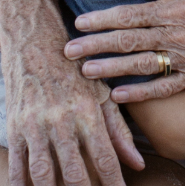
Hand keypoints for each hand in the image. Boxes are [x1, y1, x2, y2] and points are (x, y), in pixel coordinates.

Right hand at [4, 41, 142, 185]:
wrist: (36, 45)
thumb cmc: (76, 72)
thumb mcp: (102, 94)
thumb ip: (119, 131)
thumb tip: (137, 164)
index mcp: (88, 110)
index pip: (104, 156)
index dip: (113, 182)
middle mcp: (63, 119)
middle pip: (73, 171)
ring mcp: (36, 124)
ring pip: (44, 173)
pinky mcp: (15, 127)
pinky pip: (18, 165)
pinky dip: (22, 184)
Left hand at [64, 0, 184, 102]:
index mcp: (173, 9)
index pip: (129, 15)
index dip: (102, 19)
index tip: (79, 23)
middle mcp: (176, 34)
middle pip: (128, 42)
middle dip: (95, 46)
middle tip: (69, 51)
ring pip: (140, 66)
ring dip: (110, 69)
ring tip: (86, 71)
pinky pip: (163, 88)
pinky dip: (140, 94)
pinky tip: (119, 95)